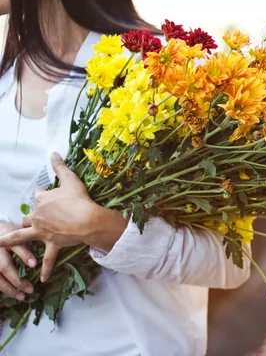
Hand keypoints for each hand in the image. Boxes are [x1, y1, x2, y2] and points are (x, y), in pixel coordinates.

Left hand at [0, 153, 127, 281]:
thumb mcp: (71, 180)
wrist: (88, 219)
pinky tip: (41, 279)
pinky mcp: (53, 244)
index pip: (38, 194)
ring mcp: (43, 232)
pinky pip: (48, 258)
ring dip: (11, 242)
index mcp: (42, 199)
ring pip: (22, 237)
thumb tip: (53, 153)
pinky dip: (45, 268)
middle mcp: (38, 216)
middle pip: (27, 217)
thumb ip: (60, 166)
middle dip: (27, 219)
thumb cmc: (79, 199)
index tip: (47, 194)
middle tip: (29, 221)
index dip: (43, 194)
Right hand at [0, 221, 34, 299]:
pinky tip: (14, 295)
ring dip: (9, 289)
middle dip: (17, 279)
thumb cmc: (10, 234)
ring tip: (22, 296)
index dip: (25, 255)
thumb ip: (28, 244)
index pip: (17, 247)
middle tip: (30, 289)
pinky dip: (4, 289)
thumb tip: (41, 256)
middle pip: (5, 267)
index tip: (34, 264)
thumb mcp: (20, 234)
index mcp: (7, 240)